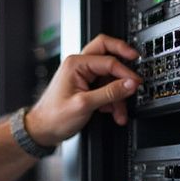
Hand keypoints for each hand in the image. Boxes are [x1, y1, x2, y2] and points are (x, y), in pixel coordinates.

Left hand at [25, 33, 140, 145]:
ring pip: (109, 74)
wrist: (42, 129)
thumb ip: (109, 93)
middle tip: (137, 61)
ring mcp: (83, 75)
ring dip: (118, 92)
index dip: (126, 72)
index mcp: (76, 64)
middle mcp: (79, 65)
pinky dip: (112, 99)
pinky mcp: (86, 86)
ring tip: (120, 111)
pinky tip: (113, 112)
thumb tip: (130, 84)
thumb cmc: (54, 116)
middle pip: (107, 50)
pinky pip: (105, 86)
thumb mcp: (84, 105)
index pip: (109, 61)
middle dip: (124, 59)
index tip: (136, 83)